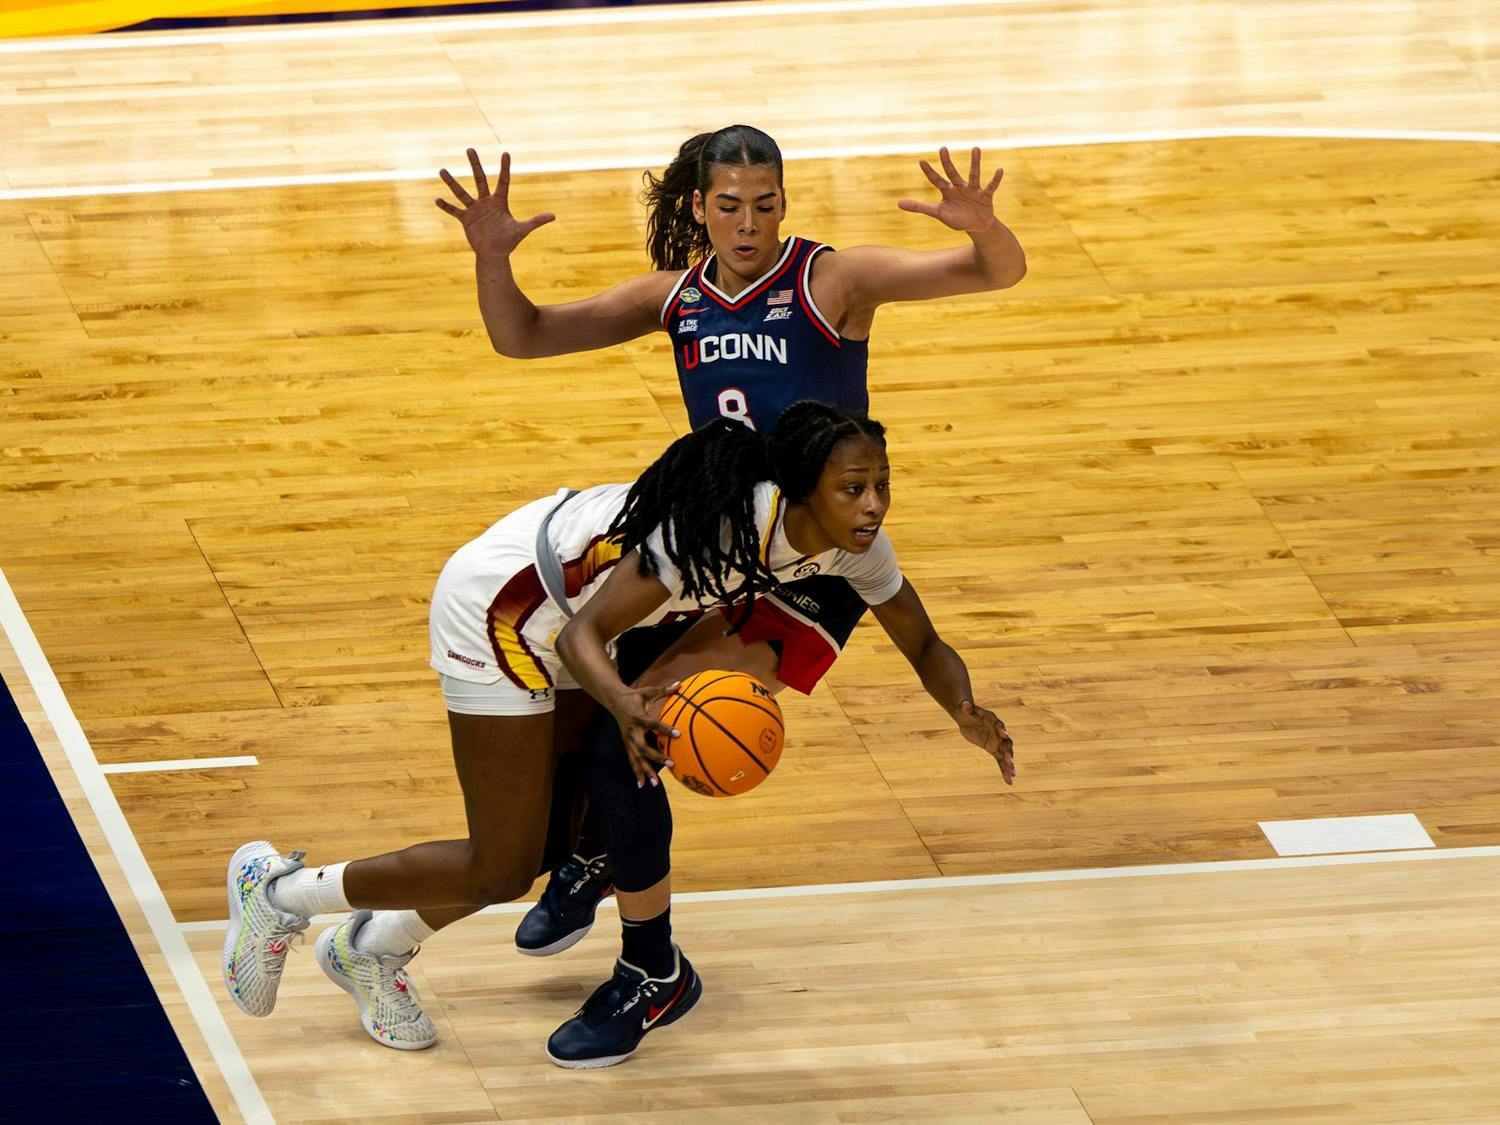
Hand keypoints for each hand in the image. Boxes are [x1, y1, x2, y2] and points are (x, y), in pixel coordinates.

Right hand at [435, 148, 555, 258]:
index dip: (504, 168)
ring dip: (452, 183)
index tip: (505, 153)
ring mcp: (474, 209)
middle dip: (475, 165)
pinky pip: (454, 211)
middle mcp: (486, 202)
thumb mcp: (522, 230)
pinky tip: (437, 199)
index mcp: (499, 202)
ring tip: (442, 171)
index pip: (503, 181)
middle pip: (479, 180)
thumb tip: (553, 216)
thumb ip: (535, 221)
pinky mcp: (465, 220)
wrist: (495, 253)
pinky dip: (446, 206)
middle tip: (469, 149)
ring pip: (462, 193)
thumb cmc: (509, 240)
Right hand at [611, 680, 681, 787]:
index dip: (664, 729)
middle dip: (656, 756)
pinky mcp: (627, 746)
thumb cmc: (634, 696)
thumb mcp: (647, 691)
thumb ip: (663, 690)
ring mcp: (628, 740)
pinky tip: (643, 785)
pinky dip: (637, 773)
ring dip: (645, 771)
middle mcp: (631, 731)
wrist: (614, 701)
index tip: (677, 734)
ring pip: (636, 758)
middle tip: (671, 763)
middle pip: (643, 747)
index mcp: (636, 717)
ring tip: (655, 784)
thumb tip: (680, 683)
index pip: (651, 724)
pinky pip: (632, 761)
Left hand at [899, 146, 1003, 232]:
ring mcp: (973, 190)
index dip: (929, 172)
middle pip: (952, 173)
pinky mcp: (986, 196)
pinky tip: (999, 170)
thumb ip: (919, 207)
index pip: (936, 180)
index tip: (921, 161)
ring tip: (976, 148)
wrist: (976, 225)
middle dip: (947, 162)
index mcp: (947, 191)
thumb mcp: (937, 213)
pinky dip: (996, 179)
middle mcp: (959, 187)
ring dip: (975, 163)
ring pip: (973, 174)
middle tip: (943, 148)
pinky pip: (991, 186)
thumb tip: (898, 203)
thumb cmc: (956, 217)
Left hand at [955, 700, 1014, 784]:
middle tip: (1010, 762)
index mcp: (993, 721)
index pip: (999, 725)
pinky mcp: (994, 749)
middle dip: (1008, 753)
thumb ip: (967, 708)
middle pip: (1006, 743)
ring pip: (1005, 754)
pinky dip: (1004, 770)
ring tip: (1012, 775)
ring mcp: (997, 741)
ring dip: (1009, 764)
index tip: (1004, 735)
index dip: (1002, 730)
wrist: (967, 717)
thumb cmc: (966, 711)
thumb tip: (965, 704)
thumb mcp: (965, 709)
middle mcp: (999, 732)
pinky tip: (1008, 780)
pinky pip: (1001, 761)